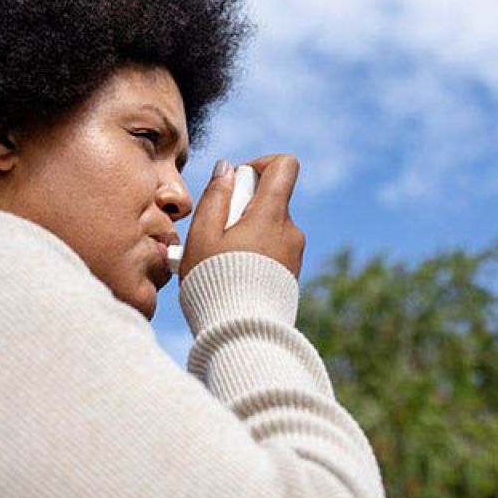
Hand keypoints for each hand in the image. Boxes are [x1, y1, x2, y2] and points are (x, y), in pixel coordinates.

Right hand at [180, 154, 304, 280]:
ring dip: (244, 234)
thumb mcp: (202, 236)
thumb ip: (215, 197)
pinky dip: (253, 254)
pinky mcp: (292, 274)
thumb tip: (228, 168)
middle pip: (269, 200)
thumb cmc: (215, 283)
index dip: (260, 164)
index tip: (236, 183)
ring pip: (268, 227)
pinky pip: (272, 250)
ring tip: (218, 262)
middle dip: (241, 208)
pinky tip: (231, 277)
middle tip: (215, 236)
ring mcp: (295, 254)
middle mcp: (291, 231)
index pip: (285, 166)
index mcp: (272, 215)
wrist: (242, 334)